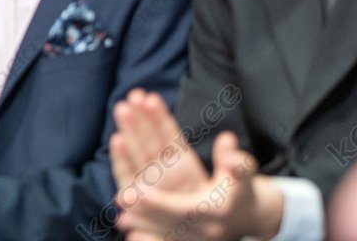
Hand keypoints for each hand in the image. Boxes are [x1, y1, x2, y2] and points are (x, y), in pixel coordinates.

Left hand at [109, 90, 280, 240]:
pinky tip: (124, 224)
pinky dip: (145, 230)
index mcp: (217, 209)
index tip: (138, 193)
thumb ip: (236, 159)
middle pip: (168, 217)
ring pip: (163, 229)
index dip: (161, 200)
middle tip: (120, 199)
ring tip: (117, 215)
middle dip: (144, 208)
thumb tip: (227, 139)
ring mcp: (196, 236)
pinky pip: (163, 236)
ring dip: (140, 220)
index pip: (184, 207)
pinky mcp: (188, 238)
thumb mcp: (244, 173)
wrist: (251, 217)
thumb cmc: (243, 190)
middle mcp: (205, 226)